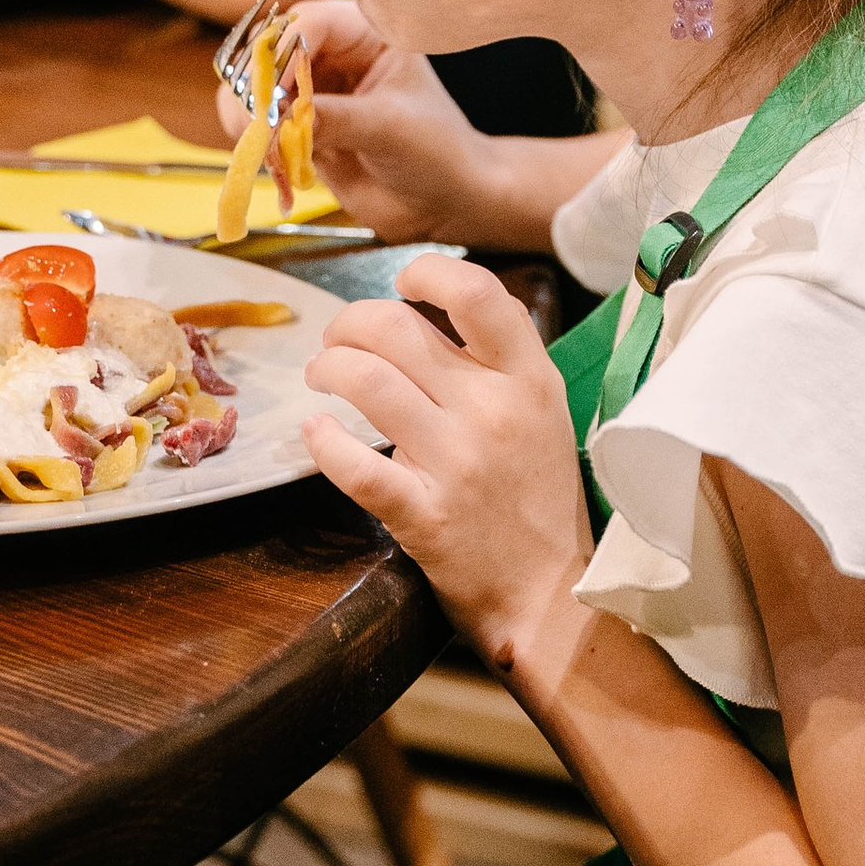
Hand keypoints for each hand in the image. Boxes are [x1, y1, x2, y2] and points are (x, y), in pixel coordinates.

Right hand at [226, 1, 507, 244]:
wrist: (442, 201)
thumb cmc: (436, 151)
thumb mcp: (391, 128)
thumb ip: (335, 118)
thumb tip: (281, 115)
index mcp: (363, 32)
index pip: (307, 24)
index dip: (283, 54)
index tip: (274, 93)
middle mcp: (330, 54)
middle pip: (268, 49)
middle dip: (258, 83)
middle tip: (258, 121)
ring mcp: (309, 91)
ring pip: (252, 86)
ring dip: (247, 114)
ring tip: (264, 146)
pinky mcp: (295, 127)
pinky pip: (255, 125)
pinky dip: (252, 141)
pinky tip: (273, 162)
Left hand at [306, 254, 591, 664]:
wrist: (549, 594)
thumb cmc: (539, 499)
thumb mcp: (544, 414)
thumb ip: (500, 361)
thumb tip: (435, 307)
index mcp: (530, 380)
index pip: (478, 293)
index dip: (429, 271)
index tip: (403, 283)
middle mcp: (494, 412)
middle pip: (397, 329)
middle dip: (348, 323)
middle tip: (336, 341)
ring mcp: (457, 463)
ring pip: (366, 381)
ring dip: (326, 368)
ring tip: (320, 377)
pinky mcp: (422, 514)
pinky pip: (352, 463)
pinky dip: (321, 439)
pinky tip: (316, 430)